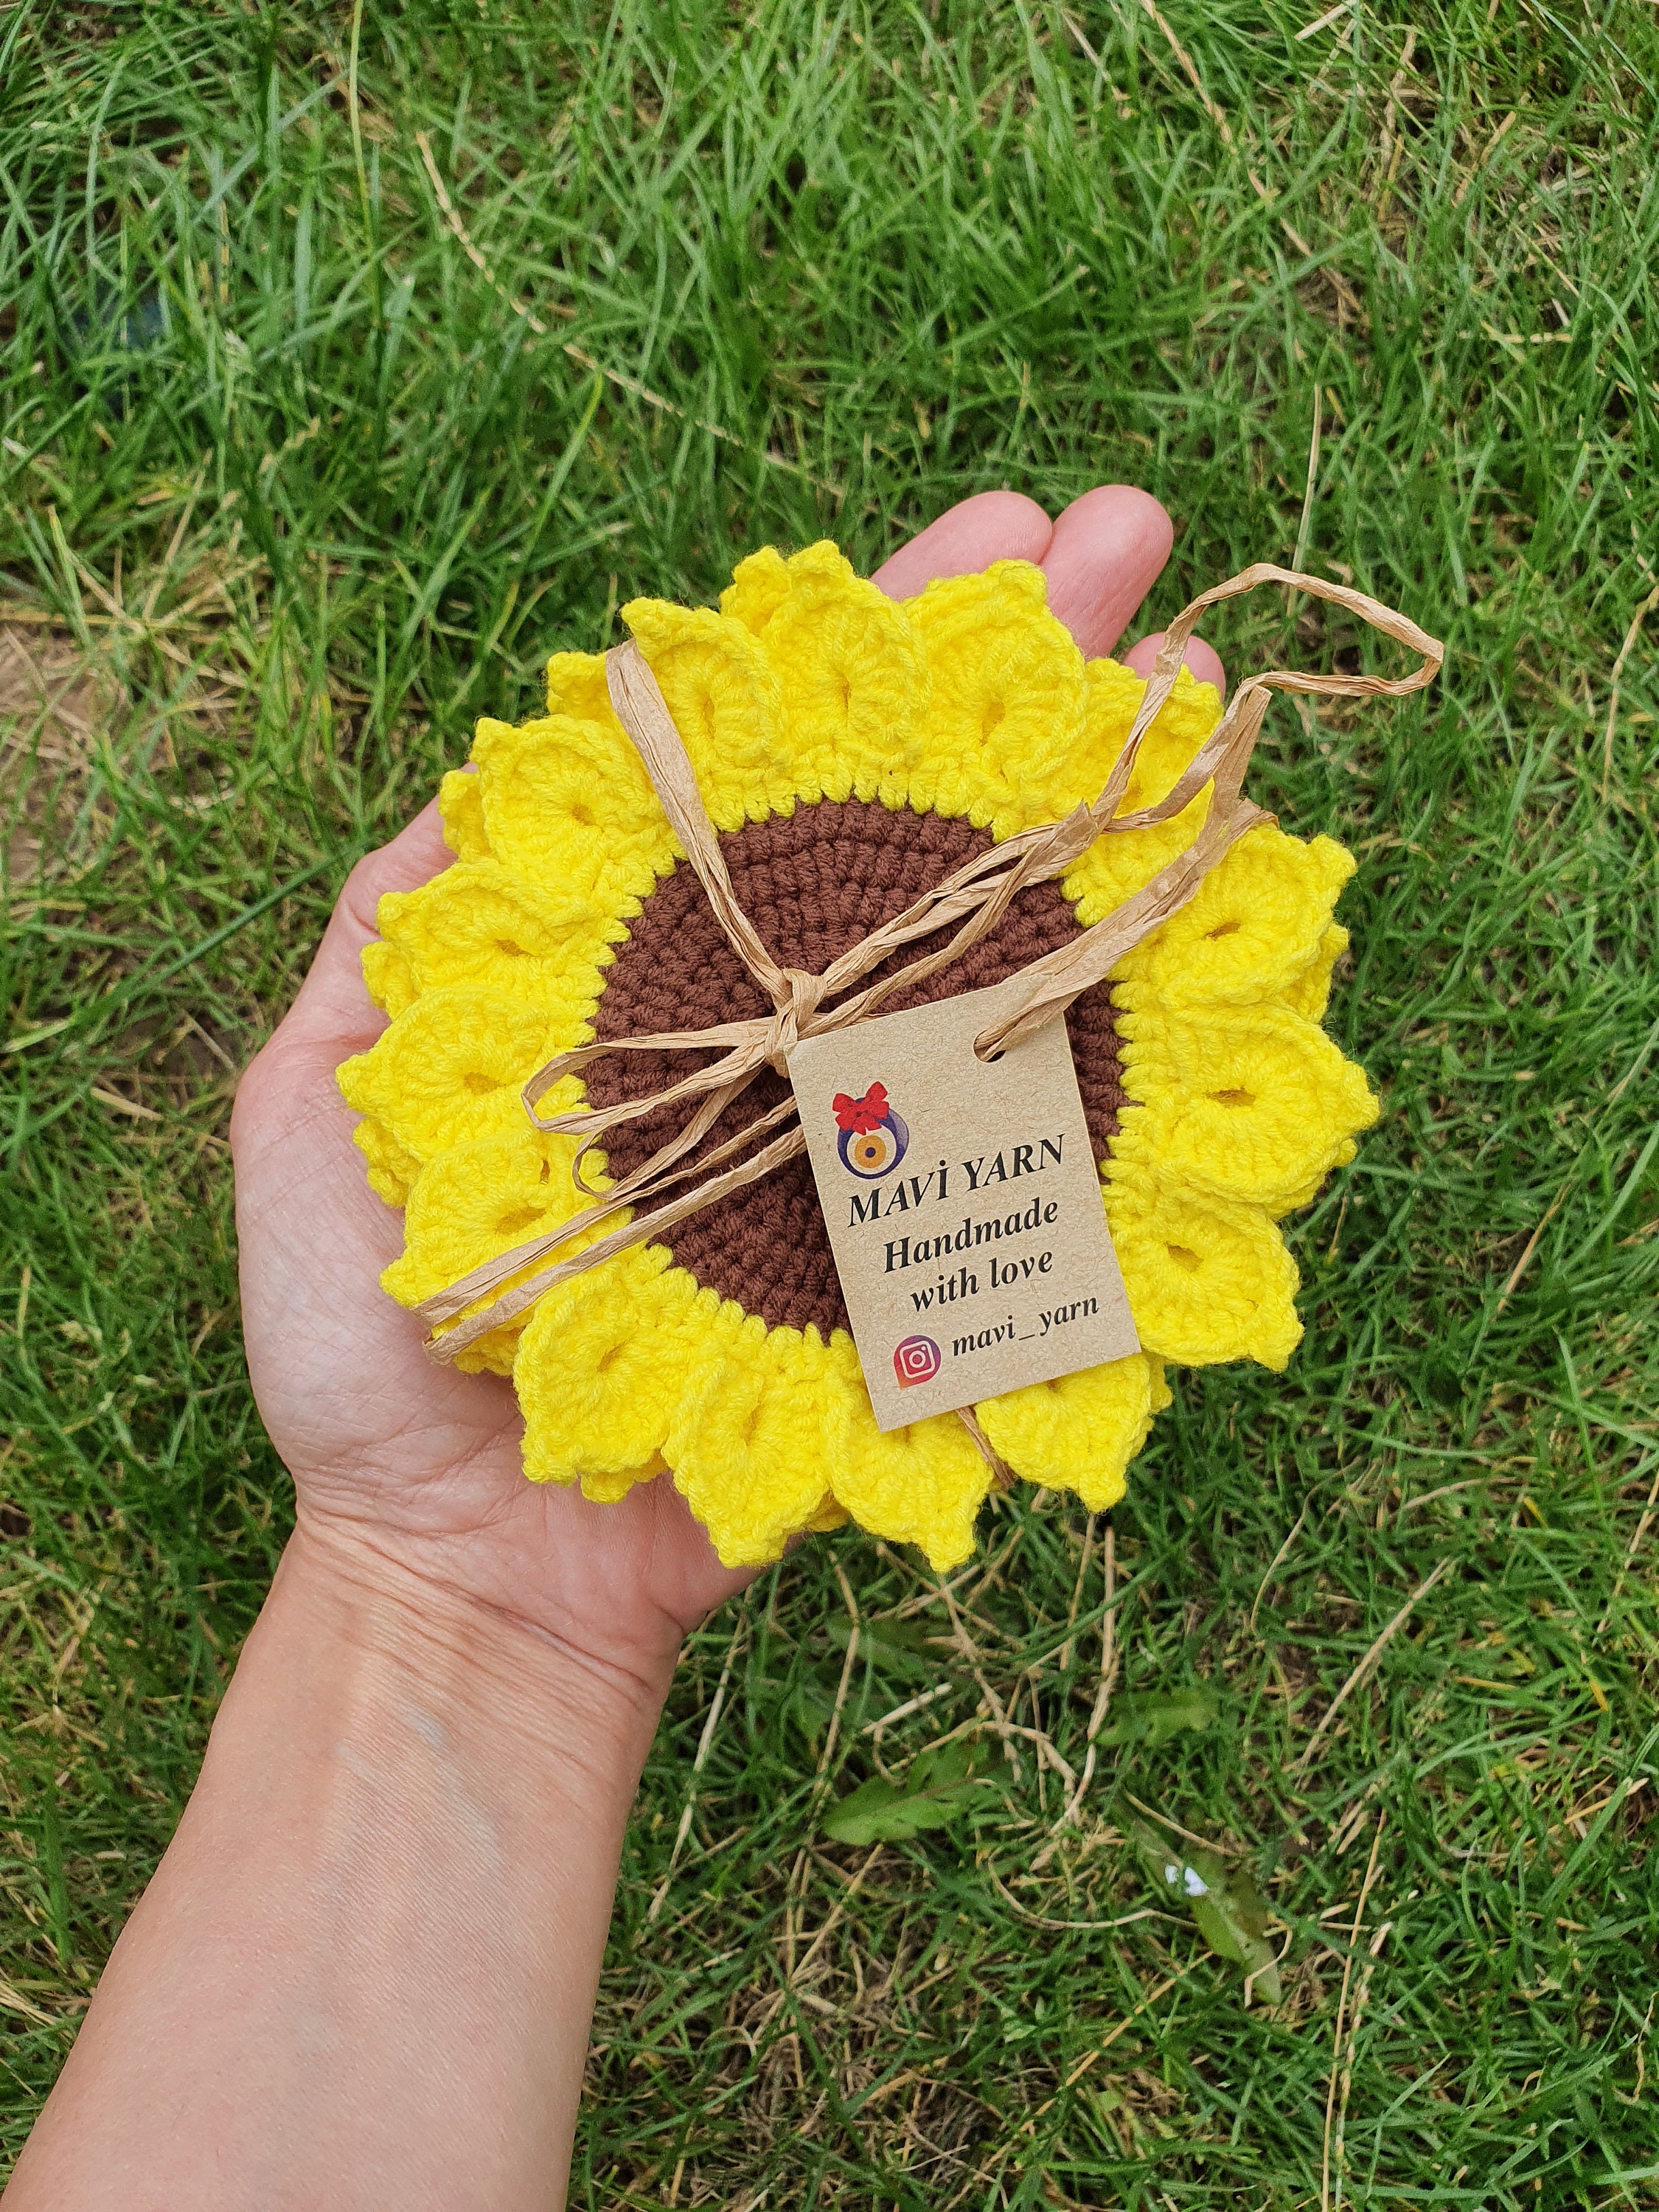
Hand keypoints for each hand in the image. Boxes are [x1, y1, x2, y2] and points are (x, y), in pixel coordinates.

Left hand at [229, 486, 1221, 1690]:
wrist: (467, 1561)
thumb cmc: (369, 1341)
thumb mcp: (320, 1096)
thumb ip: (388, 936)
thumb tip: (476, 783)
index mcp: (654, 970)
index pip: (775, 771)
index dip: (882, 646)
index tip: (995, 536)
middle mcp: (782, 1031)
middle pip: (919, 827)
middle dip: (1035, 682)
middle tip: (1142, 547)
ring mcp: (865, 1139)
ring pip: (1003, 957)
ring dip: (1114, 821)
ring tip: (1204, 693)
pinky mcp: (922, 1257)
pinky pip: (1036, 1146)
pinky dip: (1131, 1046)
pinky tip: (1209, 923)